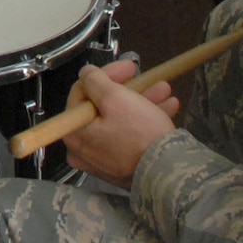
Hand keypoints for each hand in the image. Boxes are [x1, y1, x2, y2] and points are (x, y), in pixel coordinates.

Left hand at [60, 60, 179, 185]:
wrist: (167, 175)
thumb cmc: (139, 134)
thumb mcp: (115, 99)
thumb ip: (96, 81)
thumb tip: (86, 72)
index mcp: (74, 132)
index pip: (83, 93)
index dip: (106, 74)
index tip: (128, 67)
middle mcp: (83, 149)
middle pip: (102, 107)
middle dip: (128, 89)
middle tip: (144, 76)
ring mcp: (103, 159)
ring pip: (120, 120)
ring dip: (142, 102)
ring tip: (164, 90)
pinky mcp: (123, 166)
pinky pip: (130, 137)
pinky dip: (145, 121)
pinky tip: (166, 107)